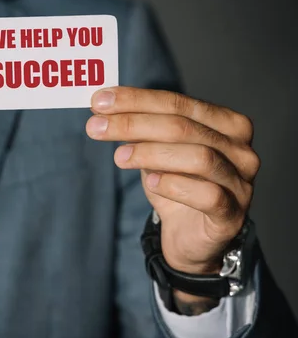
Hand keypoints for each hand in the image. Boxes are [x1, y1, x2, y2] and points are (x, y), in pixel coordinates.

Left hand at [86, 87, 259, 307]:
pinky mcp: (232, 214)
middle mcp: (241, 149)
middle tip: (96, 126)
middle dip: (134, 124)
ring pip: (199, 157)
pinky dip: (175, 185)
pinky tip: (152, 182)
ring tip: (119, 157)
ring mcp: (241, 182)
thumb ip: (138, 129)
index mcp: (226, 124)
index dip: (136, 100)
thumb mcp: (154, 153)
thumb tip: (102, 106)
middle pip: (183, 127)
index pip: (178, 103)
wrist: (189, 237)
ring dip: (151, 153)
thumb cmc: (176, 187)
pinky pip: (207, 195)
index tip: (99, 101)